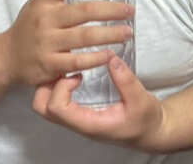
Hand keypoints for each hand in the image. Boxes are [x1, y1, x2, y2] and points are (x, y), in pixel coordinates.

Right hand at [3, 0, 133, 87]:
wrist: (6, 59)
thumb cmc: (30, 26)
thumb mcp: (40, 3)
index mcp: (44, 1)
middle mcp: (45, 20)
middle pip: (84, 11)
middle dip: (111, 10)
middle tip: (130, 10)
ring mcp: (47, 43)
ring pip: (84, 37)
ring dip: (110, 34)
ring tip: (127, 32)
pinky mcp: (49, 65)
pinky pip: (77, 61)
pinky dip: (96, 58)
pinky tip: (110, 54)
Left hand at [33, 54, 164, 151]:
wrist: (150, 132)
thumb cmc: (146, 120)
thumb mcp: (142, 100)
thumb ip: (126, 81)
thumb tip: (112, 59)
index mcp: (90, 123)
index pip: (57, 109)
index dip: (61, 87)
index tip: (79, 75)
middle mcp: (79, 122)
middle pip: (42, 108)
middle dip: (47, 85)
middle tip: (66, 68)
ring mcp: (78, 118)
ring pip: (46, 106)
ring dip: (51, 84)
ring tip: (69, 68)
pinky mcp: (81, 112)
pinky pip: (57, 101)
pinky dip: (58, 85)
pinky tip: (74, 72)